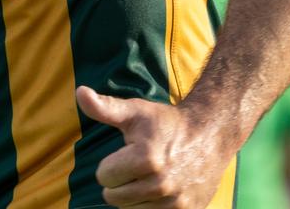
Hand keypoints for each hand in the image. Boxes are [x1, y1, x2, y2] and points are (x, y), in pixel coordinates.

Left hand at [76, 86, 229, 207]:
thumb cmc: (166, 123)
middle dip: (119, 182)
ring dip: (134, 197)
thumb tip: (80, 92)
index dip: (110, 164)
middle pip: (115, 198)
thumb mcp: (135, 111)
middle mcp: (161, 184)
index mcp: (146, 158)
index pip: (104, 177)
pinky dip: (150, 207)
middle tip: (135, 166)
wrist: (208, 136)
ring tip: (147, 176)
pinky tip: (156, 191)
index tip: (125, 153)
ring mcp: (175, 202)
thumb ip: (105, 107)